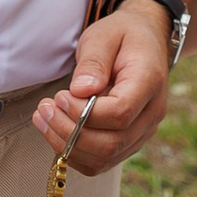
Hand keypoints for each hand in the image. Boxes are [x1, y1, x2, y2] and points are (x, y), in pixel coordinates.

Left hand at [32, 0, 170, 178]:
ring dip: (67, 146)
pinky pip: (101, 161)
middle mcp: (152, 112)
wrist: (145, 41)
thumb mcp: (104, 35)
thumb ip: (94, 61)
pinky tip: (56, 132)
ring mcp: (143, 131)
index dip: (84, 113)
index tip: (60, 97)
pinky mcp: (130, 141)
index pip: (120, 113)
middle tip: (44, 110)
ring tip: (44, 119)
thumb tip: (80, 91)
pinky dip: (74, 153)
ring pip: (105, 158)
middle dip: (70, 132)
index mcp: (150, 81)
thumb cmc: (123, 35)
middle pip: (111, 143)